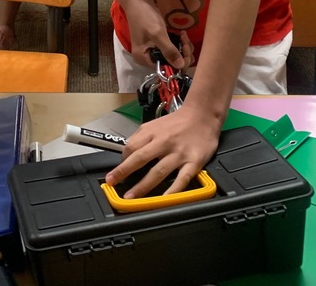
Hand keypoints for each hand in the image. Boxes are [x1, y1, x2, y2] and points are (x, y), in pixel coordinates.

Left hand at [104, 104, 220, 198]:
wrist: (202, 115)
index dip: (122, 162)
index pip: (131, 147)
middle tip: (113, 183)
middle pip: (140, 158)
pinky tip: (164, 200)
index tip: (116, 174)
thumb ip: (141, 138)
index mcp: (152, 132)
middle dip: (124, 172)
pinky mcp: (194, 162)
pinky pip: (182, 179)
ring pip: (159, 171)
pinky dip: (173, 190)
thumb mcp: (155, 124)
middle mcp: (164, 142)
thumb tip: (126, 155)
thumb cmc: (177, 122)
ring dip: (143, 186)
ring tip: (132, 197)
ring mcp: (179, 153)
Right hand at [124, 1, 186, 69]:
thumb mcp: (157, 34)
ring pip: (174, 56)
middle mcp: (148, 58)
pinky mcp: (158, 43)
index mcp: (144, 59)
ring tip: (183, 35)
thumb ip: (169, 51)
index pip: (165, 69)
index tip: (185, 49)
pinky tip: (181, 34)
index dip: (178, 63)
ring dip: (182, 47)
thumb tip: (181, 66)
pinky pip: (172, 48)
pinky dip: (179, 43)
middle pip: (171, 64)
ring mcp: (154, 50)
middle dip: (182, 54)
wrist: (138, 1)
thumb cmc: (144, 17)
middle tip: (185, 39)